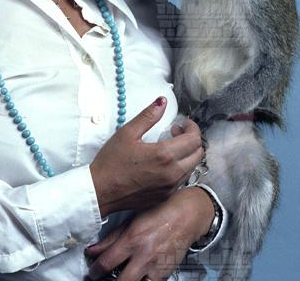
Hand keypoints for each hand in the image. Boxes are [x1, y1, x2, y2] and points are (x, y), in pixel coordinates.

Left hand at [85, 186, 214, 280]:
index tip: (92, 273)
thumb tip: (92, 250)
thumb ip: (111, 237)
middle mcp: (143, 255)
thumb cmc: (156, 214)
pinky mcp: (165, 274)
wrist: (185, 216)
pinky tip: (136, 278)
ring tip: (118, 279)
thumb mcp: (131, 221)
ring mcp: (156, 267)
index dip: (95, 271)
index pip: (107, 262)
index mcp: (132, 239)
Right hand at [89, 97, 204, 215]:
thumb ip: (148, 116)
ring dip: (187, 154)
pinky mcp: (165, 197)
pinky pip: (182, 180)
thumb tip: (162, 102)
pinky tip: (164, 163)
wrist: (101, 191)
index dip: (192, 127)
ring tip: (169, 146)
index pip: (194, 139)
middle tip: (175, 132)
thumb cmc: (111, 162)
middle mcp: (172, 174)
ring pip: (192, 168)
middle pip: (198, 154)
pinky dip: (180, 168)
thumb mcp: (128, 132)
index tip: (182, 122)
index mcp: (164, 155)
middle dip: (192, 140)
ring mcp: (170, 188)